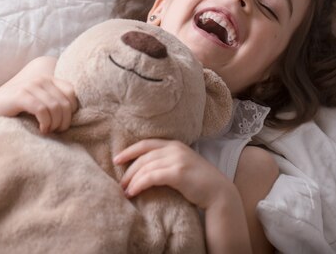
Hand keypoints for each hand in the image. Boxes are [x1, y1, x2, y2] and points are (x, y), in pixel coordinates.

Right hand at [0, 56, 77, 133]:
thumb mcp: (39, 103)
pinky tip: (41, 130)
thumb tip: (76, 116)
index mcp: (49, 79)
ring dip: (55, 124)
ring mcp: (31, 86)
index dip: (72, 111)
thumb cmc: (16, 111)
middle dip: (64, 121)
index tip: (63, 123)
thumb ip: (55, 103)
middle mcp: (41, 79)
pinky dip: (45, 123)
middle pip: (66, 102)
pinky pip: (42, 110)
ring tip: (48, 132)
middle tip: (57, 131)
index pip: (72, 93)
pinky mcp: (20, 95)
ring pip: (56, 107)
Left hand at [114, 139, 237, 209]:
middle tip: (120, 183)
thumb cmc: (199, 182)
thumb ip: (168, 161)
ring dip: (132, 180)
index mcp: (175, 145)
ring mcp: (177, 160)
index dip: (129, 151)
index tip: (116, 160)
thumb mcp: (183, 164)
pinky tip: (133, 192)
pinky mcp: (177, 173)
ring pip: (145, 167)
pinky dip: (139, 184)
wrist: (219, 192)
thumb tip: (145, 168)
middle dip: (129, 169)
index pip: (146, 144)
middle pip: (143, 156)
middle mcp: (175, 149)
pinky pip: (151, 177)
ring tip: (125, 191)